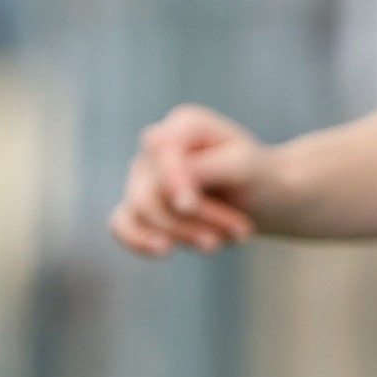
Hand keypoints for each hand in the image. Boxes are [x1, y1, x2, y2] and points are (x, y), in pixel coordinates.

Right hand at [110, 105, 265, 254]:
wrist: (256, 197)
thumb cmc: (251, 174)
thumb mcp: (244, 166)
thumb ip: (208, 169)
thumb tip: (172, 194)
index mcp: (184, 124)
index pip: (161, 147)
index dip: (170, 177)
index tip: (189, 205)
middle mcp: (155, 148)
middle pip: (153, 188)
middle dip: (195, 218)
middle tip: (242, 232)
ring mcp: (142, 176)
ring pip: (142, 212)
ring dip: (184, 235)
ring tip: (219, 244)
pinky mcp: (136, 206)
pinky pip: (121, 224)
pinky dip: (138, 241)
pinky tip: (164, 251)